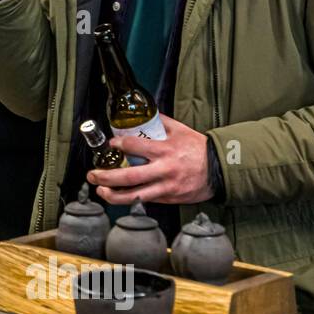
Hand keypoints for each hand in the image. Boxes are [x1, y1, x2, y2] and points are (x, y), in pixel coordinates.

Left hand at [87, 114, 213, 204]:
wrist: (220, 170)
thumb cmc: (199, 149)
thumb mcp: (181, 130)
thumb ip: (162, 122)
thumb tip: (146, 113)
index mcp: (165, 150)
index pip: (134, 145)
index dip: (118, 144)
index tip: (110, 144)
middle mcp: (163, 169)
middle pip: (128, 176)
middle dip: (106, 176)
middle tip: (93, 174)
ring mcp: (166, 187)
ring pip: (134, 195)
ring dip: (113, 195)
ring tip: (101, 191)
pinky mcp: (169, 198)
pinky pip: (146, 200)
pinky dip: (131, 199)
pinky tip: (120, 195)